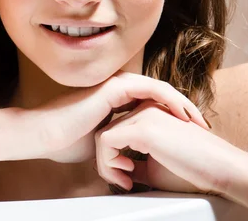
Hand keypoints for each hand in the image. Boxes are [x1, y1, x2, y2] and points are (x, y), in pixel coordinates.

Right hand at [19, 71, 209, 162]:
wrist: (44, 136)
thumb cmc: (67, 143)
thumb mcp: (106, 144)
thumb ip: (122, 145)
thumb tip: (135, 163)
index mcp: (120, 100)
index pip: (156, 105)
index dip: (176, 118)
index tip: (192, 134)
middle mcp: (122, 88)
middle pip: (164, 97)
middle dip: (186, 111)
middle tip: (203, 126)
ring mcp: (120, 84)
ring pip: (163, 91)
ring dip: (183, 105)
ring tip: (198, 122)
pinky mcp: (117, 86)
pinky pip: (152, 90)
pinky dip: (170, 101)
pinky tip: (182, 114)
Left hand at [95, 100, 240, 195]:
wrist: (220, 166)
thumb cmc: (194, 167)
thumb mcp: (157, 163)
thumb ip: (135, 160)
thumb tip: (117, 168)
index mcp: (152, 110)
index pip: (117, 128)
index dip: (114, 155)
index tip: (126, 177)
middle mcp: (147, 107)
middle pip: (107, 130)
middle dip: (107, 161)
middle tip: (123, 181)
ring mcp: (144, 115)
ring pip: (103, 136)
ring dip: (106, 164)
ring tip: (125, 180)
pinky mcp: (143, 128)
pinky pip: (106, 141)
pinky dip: (108, 163)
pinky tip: (127, 175)